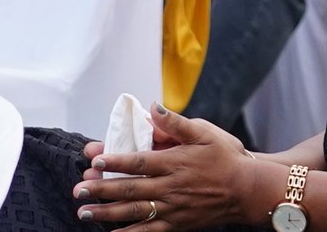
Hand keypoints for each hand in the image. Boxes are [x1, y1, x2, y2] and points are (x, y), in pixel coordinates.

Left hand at [76, 109, 261, 229]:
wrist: (248, 189)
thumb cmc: (226, 157)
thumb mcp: (205, 132)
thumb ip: (176, 122)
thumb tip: (153, 107)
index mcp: (175, 162)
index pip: (139, 162)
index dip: (115, 161)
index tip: (94, 159)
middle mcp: (170, 187)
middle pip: (130, 189)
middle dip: (102, 190)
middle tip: (79, 190)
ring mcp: (173, 208)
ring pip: (135, 212)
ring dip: (108, 214)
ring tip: (85, 213)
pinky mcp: (177, 223)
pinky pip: (149, 231)